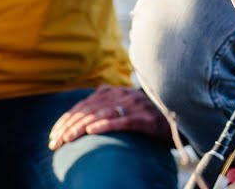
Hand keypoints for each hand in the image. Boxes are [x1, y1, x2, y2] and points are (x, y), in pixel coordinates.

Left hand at [48, 85, 169, 149]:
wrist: (181, 117)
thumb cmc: (149, 114)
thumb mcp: (127, 105)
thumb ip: (110, 102)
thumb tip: (90, 107)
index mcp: (115, 92)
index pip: (83, 105)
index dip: (66, 119)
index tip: (54, 135)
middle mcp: (122, 95)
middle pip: (88, 109)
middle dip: (68, 126)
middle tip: (55, 142)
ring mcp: (134, 106)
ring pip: (101, 114)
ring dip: (80, 127)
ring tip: (67, 140)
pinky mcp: (145, 119)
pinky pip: (122, 121)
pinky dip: (105, 125)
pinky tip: (91, 132)